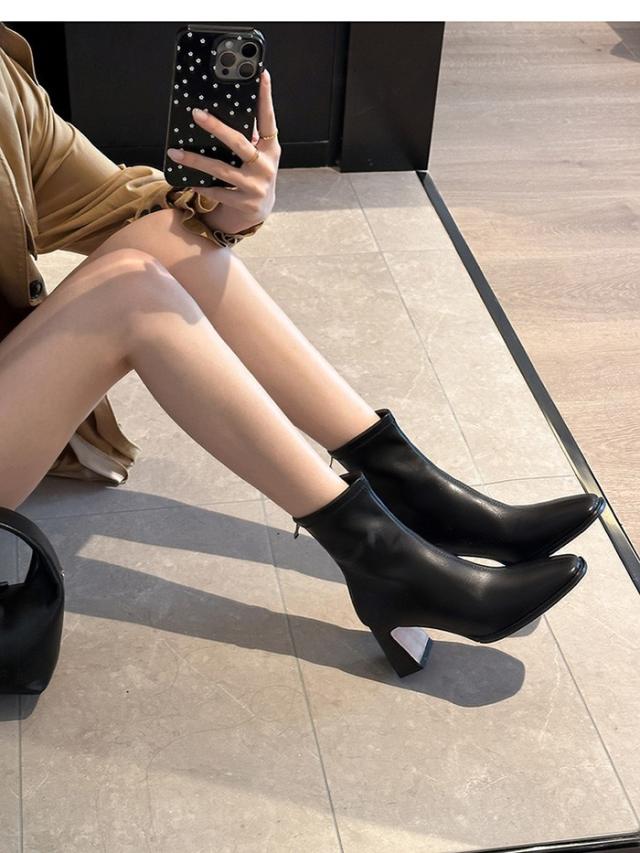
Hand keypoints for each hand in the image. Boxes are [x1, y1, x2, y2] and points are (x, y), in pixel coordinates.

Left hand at [166, 68, 279, 233]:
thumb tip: (217, 112)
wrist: (259, 211)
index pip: (268, 119)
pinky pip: (217, 192)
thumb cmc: (253, 175)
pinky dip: (201, 185)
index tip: (261, 74)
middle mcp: (265, 166)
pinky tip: (188, 180)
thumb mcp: (256, 155)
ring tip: (175, 153)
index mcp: (270, 149)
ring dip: (196, 160)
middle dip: (216, 127)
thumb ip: (246, 136)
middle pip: (238, 142)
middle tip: (196, 113)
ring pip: (221, 170)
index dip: (266, 97)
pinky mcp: (245, 203)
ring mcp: (255, 186)